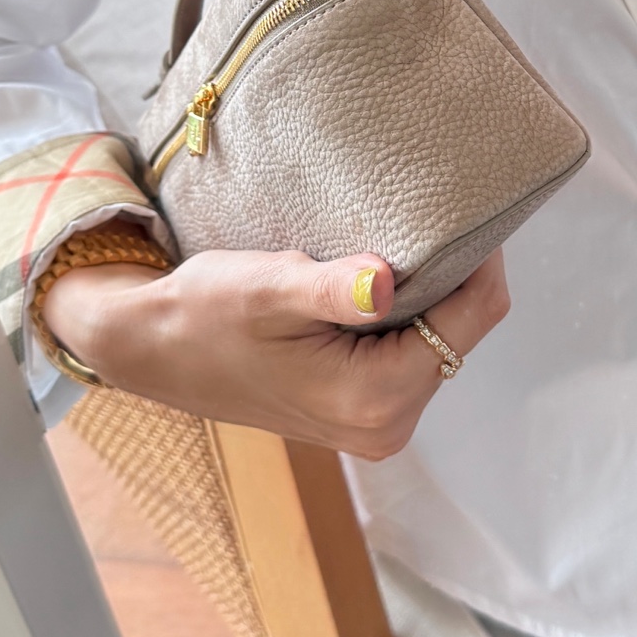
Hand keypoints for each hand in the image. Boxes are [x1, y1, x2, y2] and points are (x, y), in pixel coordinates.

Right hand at [42, 245, 509, 458]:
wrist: (154, 350)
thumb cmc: (205, 314)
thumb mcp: (269, 289)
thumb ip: (334, 290)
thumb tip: (389, 283)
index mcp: (375, 398)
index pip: (474, 317)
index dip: (482, 258)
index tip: (470, 210)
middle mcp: (386, 426)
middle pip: (463, 332)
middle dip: (453, 278)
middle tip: (423, 224)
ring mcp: (376, 426)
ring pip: (441, 342)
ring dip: (427, 297)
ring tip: (388, 254)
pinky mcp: (363, 414)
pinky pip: (412, 355)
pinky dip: (403, 318)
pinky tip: (370, 289)